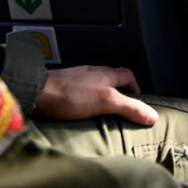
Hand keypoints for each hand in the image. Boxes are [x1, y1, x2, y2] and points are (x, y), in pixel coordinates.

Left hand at [34, 66, 157, 125]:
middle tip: (120, 110)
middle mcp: (93, 72)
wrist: (35, 92)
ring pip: (95, 85)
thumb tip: (153, 115)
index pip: (129, 75)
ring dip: (101, 96)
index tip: (136, 103)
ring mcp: (76, 77)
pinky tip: (78, 111)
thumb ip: (130, 108)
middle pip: (113, 80)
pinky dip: (84, 99)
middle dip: (119, 93)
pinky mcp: (62, 85)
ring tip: (100, 113)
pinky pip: (79, 91)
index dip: (136, 88)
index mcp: (107, 73)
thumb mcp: (106, 102)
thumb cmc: (71, 96)